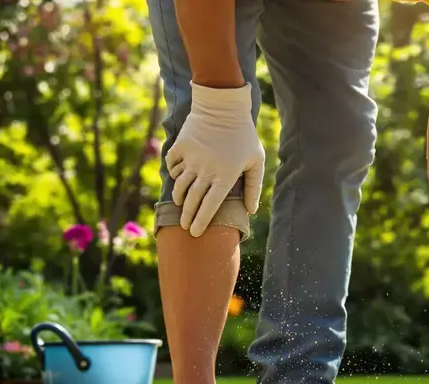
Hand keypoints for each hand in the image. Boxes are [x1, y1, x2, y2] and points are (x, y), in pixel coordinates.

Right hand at [165, 82, 264, 236]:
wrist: (223, 105)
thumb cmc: (244, 134)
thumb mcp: (256, 160)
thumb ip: (254, 186)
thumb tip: (251, 210)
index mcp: (226, 176)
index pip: (210, 206)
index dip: (201, 221)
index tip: (195, 233)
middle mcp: (206, 170)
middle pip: (193, 200)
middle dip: (187, 217)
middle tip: (185, 227)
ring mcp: (191, 159)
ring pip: (180, 185)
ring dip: (179, 197)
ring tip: (181, 204)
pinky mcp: (181, 147)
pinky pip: (172, 165)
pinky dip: (173, 173)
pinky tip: (177, 176)